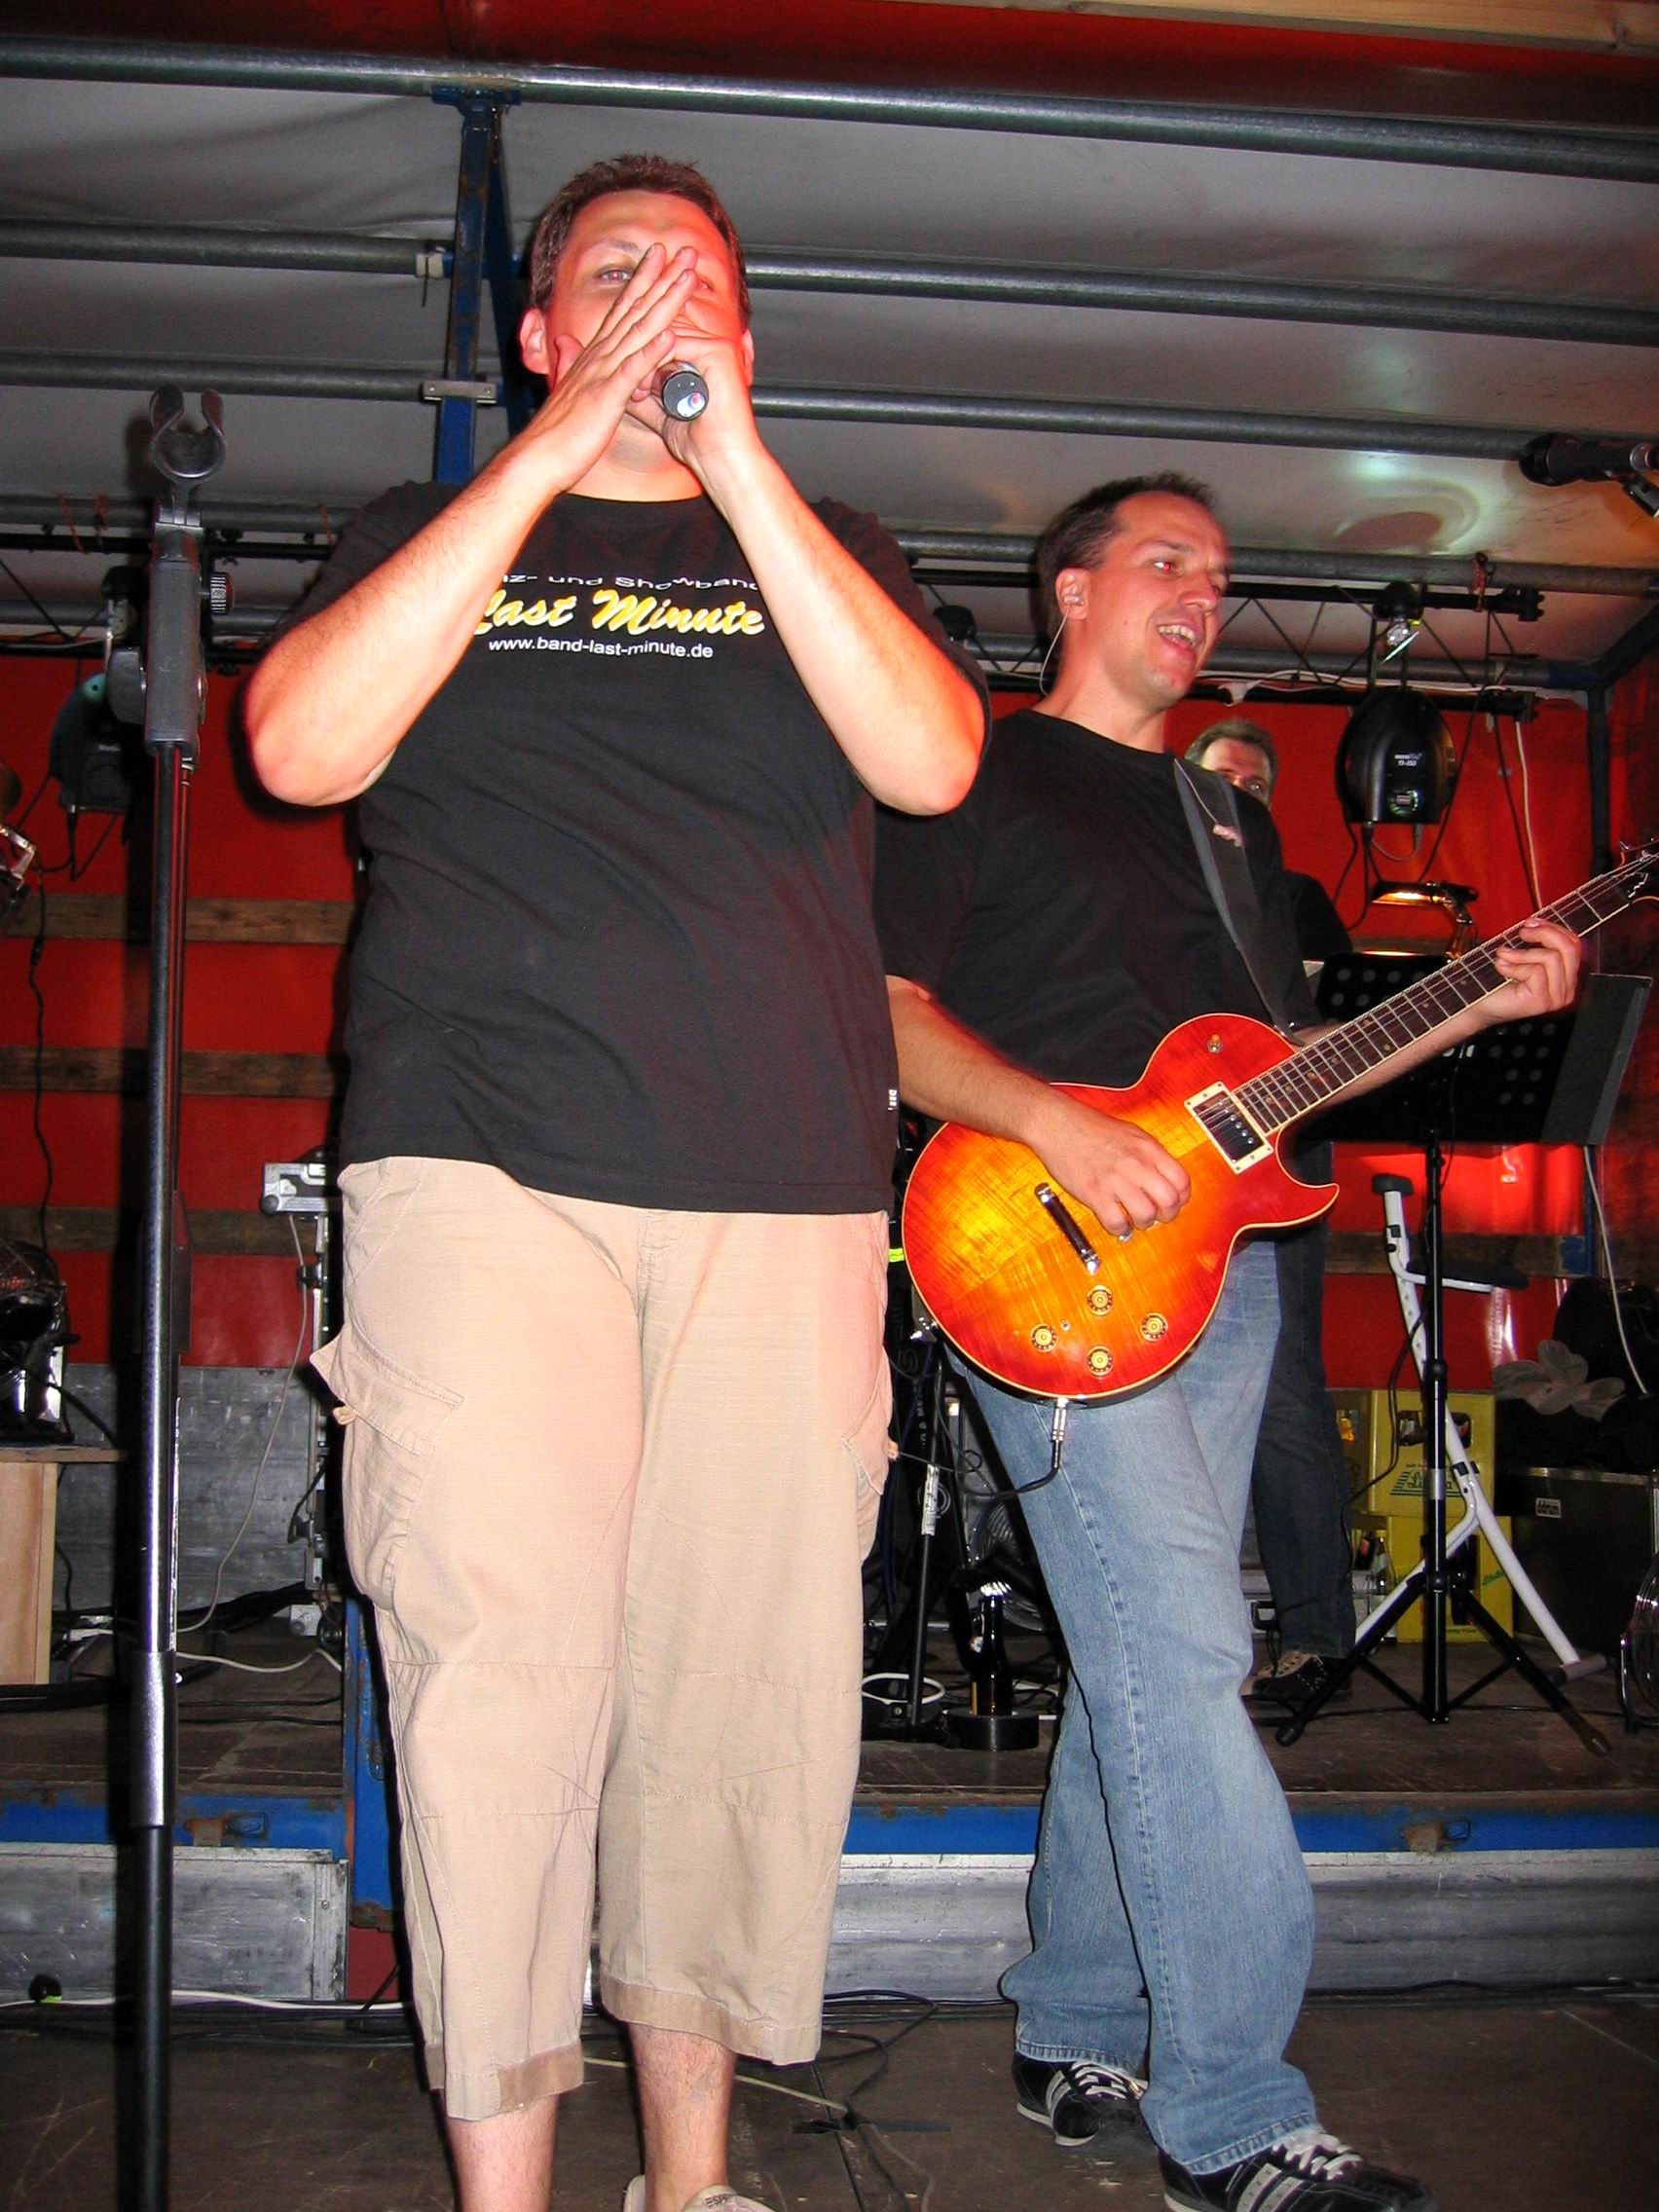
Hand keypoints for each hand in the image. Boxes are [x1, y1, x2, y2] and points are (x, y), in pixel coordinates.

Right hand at [518, 243, 698, 488]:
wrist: (538, 459)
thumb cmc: (555, 433)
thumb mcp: (565, 389)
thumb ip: (568, 362)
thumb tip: (565, 341)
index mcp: (594, 356)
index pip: (623, 310)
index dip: (644, 281)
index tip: (662, 258)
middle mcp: (599, 357)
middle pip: (635, 309)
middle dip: (662, 279)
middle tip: (685, 252)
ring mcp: (602, 374)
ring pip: (638, 331)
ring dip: (664, 304)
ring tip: (687, 280)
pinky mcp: (606, 397)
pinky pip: (631, 372)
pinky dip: (650, 353)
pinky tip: (669, 337)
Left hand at [623, 311, 758, 475]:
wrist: (723, 462)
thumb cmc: (701, 445)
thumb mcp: (663, 415)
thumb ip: (645, 394)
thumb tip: (621, 382)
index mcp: (703, 360)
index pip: (664, 338)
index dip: (641, 356)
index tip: (629, 387)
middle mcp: (712, 349)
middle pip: (664, 331)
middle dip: (640, 357)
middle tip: (630, 388)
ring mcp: (718, 348)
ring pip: (666, 336)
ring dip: (645, 361)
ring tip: (638, 391)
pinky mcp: (719, 353)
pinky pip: (676, 344)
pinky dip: (655, 362)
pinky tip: (646, 386)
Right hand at [1031, 1091, 1190, 1238]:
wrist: (1058, 1124)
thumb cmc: (1090, 1127)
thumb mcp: (1131, 1133)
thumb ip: (1150, 1154)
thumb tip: (1164, 1177)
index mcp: (1147, 1148)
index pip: (1182, 1180)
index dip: (1182, 1198)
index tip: (1174, 1203)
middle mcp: (1135, 1164)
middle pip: (1169, 1201)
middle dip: (1167, 1215)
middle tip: (1157, 1215)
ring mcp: (1115, 1179)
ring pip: (1146, 1215)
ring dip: (1142, 1223)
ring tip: (1133, 1217)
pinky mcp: (1094, 1193)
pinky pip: (1116, 1222)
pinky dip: (1119, 1229)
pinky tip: (1116, 1222)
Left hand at [1480, 919, 1583, 1025]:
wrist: (1480, 1005)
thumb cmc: (1498, 982)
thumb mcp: (1522, 956)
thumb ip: (1537, 943)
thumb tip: (1537, 923)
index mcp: (1566, 976)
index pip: (1574, 944)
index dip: (1553, 928)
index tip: (1532, 922)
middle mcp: (1567, 988)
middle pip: (1570, 948)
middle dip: (1545, 933)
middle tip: (1523, 932)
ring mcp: (1556, 997)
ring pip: (1552, 958)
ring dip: (1522, 953)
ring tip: (1504, 955)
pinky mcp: (1542, 1002)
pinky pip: (1535, 971)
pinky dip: (1514, 966)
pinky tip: (1502, 968)